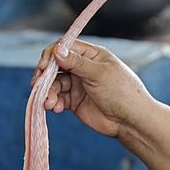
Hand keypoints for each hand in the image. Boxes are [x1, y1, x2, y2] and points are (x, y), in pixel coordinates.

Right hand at [31, 40, 152, 138]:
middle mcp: (83, 68)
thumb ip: (77, 63)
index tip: (43, 67)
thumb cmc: (122, 93)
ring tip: (49, 103)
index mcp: (92, 55)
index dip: (51, 55)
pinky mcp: (75, 101)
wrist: (131, 121)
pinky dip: (54, 102)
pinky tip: (56, 108)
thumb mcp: (99, 74)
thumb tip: (57, 51)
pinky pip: (58, 98)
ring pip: (54, 84)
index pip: (65, 48)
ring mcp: (79, 85)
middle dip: (45, 75)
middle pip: (55, 66)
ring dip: (48, 92)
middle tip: (37, 85)